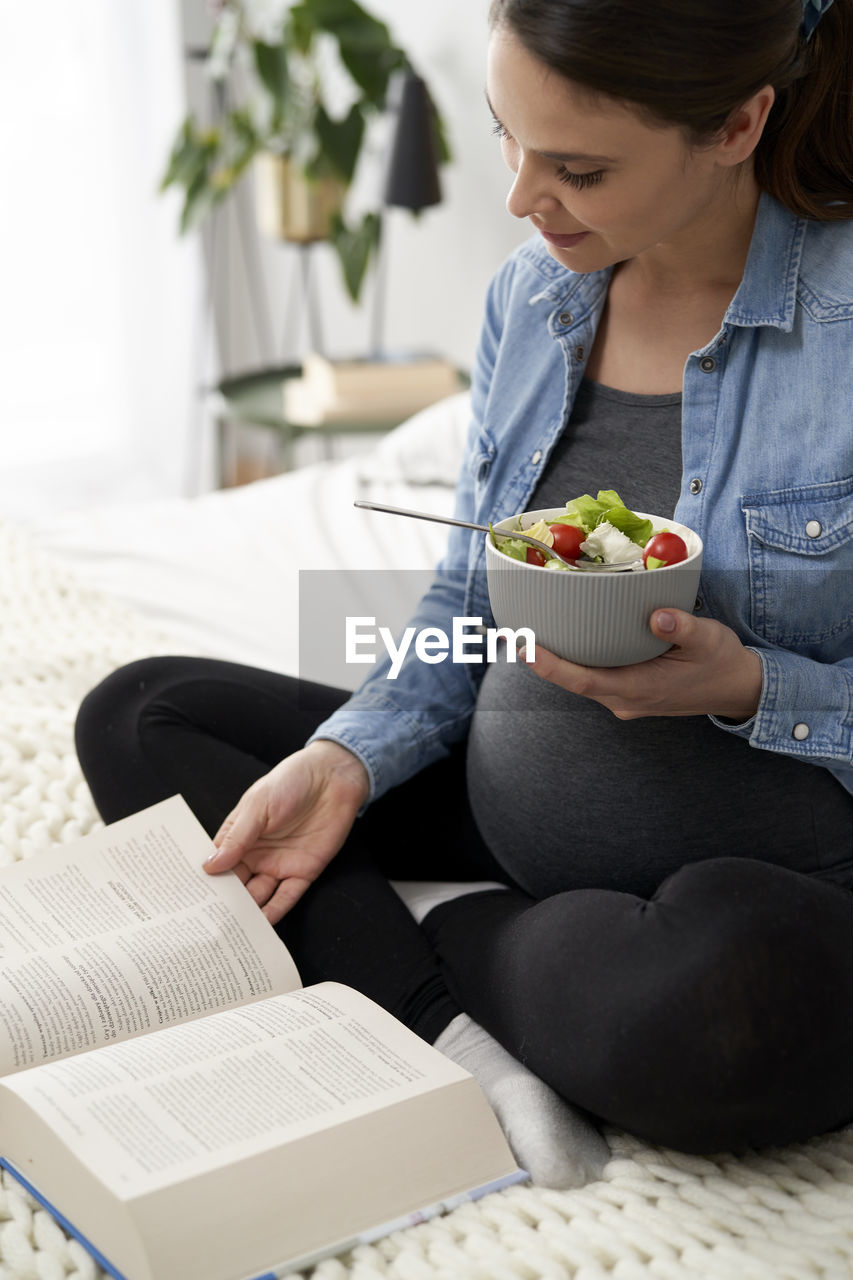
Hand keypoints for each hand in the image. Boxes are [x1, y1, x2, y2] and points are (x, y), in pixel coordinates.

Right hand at [204, 739, 369, 923]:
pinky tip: (261, 927)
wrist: (333, 776)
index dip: (204, 883)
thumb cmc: (290, 781)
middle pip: (236, 886)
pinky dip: (274, 913)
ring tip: (230, 934)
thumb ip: (237, 838)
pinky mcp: (304, 872)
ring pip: (258, 896)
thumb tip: (209, 867)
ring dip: (246, 914)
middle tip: (205, 927)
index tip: (187, 905)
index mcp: (239, 836)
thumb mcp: (257, 806)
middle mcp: (256, 855)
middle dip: (223, 905)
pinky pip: (286, 897)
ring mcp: (279, 865)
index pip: (217, 865)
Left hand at [522, 608, 761, 721]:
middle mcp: (623, 699)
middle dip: (539, 658)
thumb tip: (658, 616)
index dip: (549, 666)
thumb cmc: (722, 663)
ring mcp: (623, 698)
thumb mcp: (709, 640)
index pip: (583, 680)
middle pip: (571, 680)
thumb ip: (683, 628)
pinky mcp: (626, 691)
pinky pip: (592, 675)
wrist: (738, 689)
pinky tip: (561, 638)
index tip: (523, 648)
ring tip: (524, 633)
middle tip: (508, 632)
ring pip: (580, 678)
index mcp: (638, 689)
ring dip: (554, 659)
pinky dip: (574, 659)